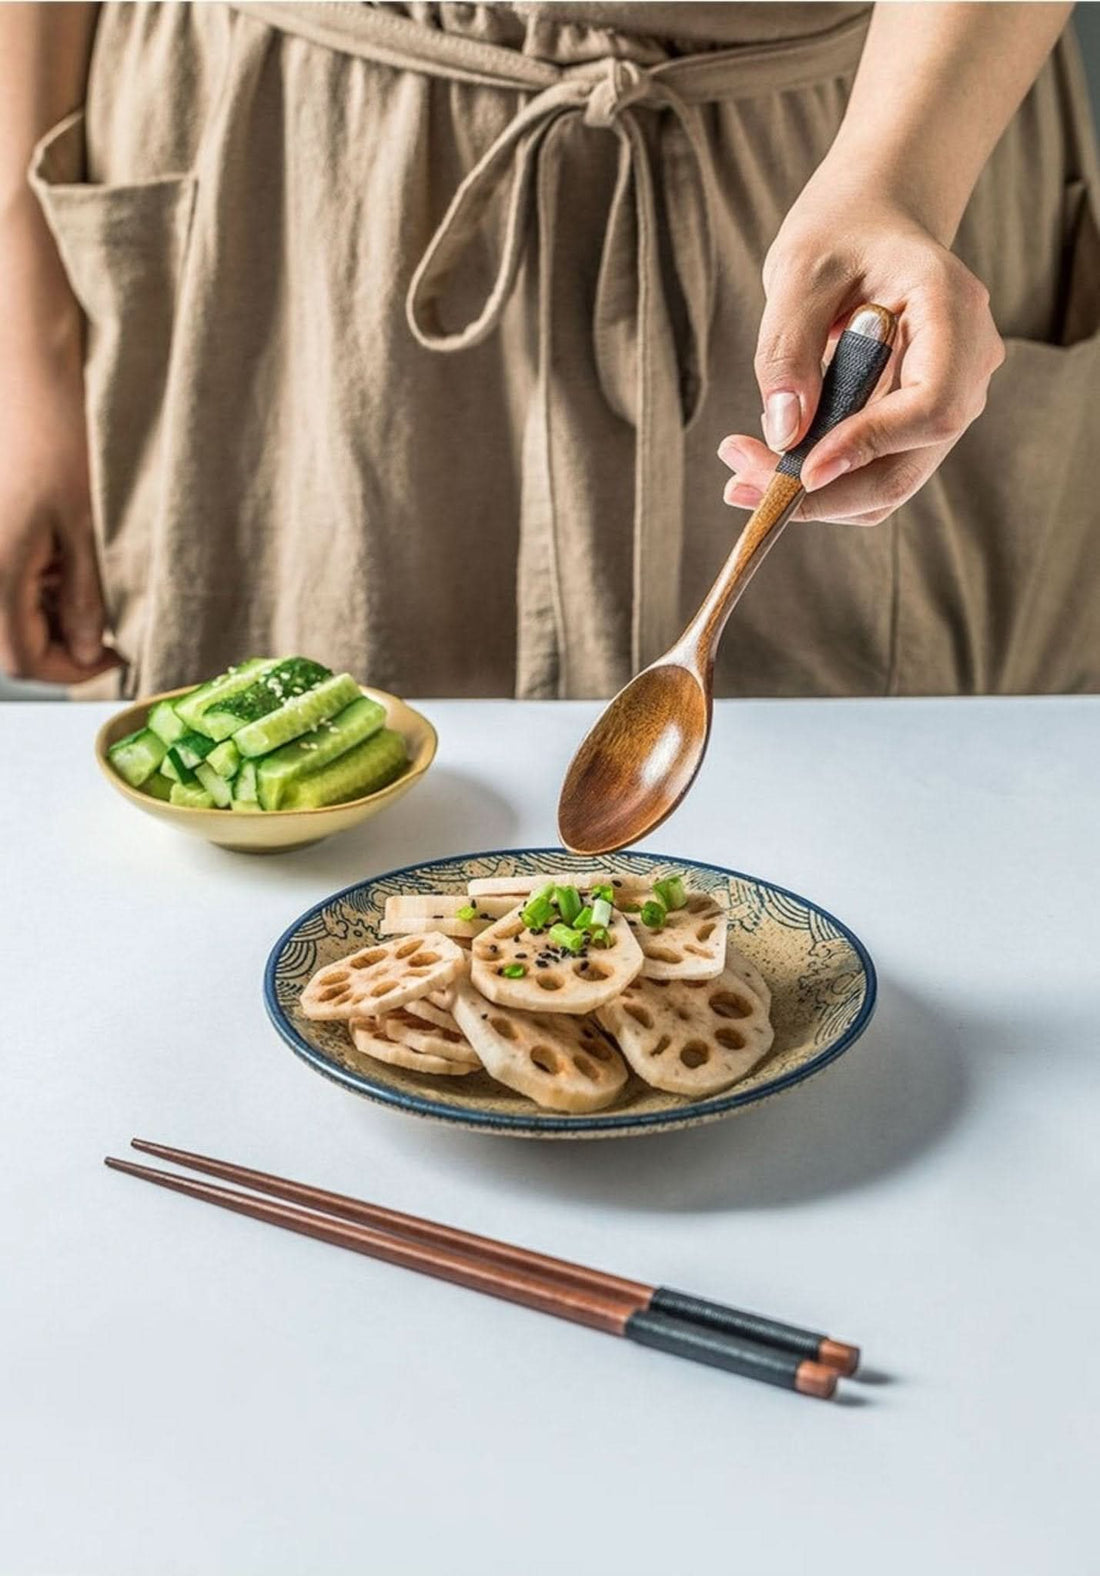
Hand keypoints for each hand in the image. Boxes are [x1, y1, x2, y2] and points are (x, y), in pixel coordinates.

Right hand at [0, 329, 117, 682]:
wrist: (23, 380)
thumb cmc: (53, 440)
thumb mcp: (84, 529)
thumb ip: (86, 599)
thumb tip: (90, 651)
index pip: (23, 659)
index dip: (71, 672)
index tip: (112, 661)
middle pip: (9, 643)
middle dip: (60, 646)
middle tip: (107, 633)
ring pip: (6, 615)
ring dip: (48, 616)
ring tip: (88, 587)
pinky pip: (3, 583)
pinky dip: (34, 588)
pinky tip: (64, 564)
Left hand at [718, 176, 1004, 524]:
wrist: (870, 225)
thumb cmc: (839, 234)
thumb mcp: (798, 271)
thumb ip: (789, 349)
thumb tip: (786, 432)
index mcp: (952, 310)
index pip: (931, 406)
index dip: (868, 445)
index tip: (800, 468)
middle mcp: (967, 365)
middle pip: (907, 464)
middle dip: (823, 491)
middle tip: (738, 485)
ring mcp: (948, 399)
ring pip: (886, 484)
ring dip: (813, 496)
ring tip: (738, 469)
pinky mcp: (915, 425)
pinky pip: (872, 475)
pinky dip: (820, 484)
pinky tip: (767, 460)